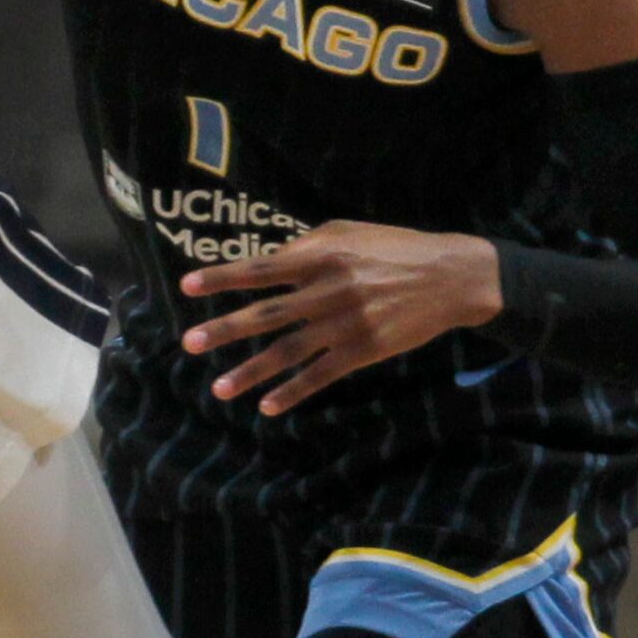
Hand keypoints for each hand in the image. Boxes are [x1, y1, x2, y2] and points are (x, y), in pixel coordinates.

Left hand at [177, 221, 504, 415]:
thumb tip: (266, 262)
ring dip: (252, 372)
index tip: (186, 286)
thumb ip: (304, 245)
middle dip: (225, 329)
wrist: (450, 277)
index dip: (222, 276)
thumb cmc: (392, 247)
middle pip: (267, 314)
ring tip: (219, 389)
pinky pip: (322, 374)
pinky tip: (268, 405)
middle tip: (189, 343)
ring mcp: (346, 324)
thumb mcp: (346, 232)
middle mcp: (328, 291)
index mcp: (320, 256)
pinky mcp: (365, 350)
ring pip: (289, 352)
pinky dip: (294, 391)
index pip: (260, 269)